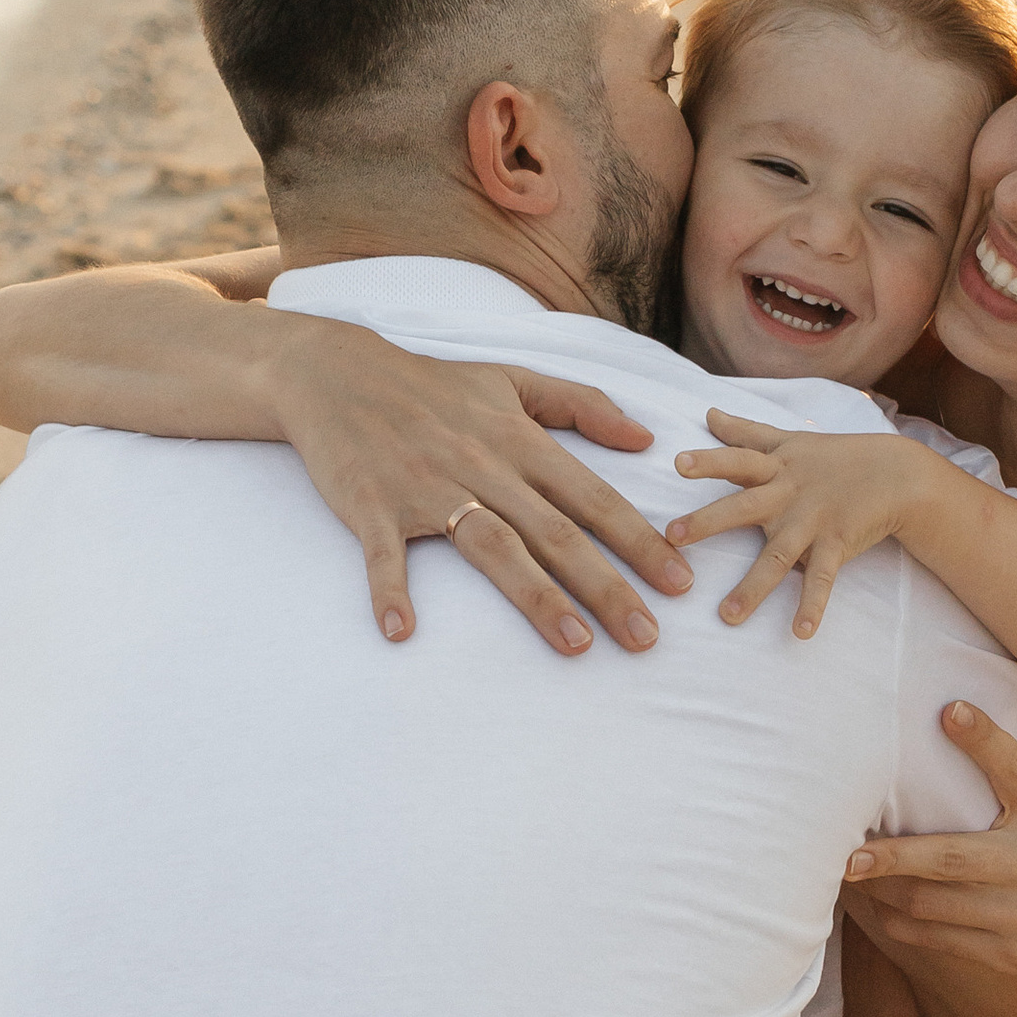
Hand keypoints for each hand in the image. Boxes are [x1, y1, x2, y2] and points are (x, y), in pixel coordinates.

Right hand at [269, 318, 695, 652]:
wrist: (336, 372)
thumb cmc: (432, 384)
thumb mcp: (512, 380)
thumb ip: (582, 404)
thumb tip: (646, 435)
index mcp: (519, 441)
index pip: (592, 497)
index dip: (639, 540)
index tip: (680, 582)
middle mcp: (482, 466)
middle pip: (556, 533)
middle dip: (606, 586)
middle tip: (646, 637)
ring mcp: (427, 487)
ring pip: (493, 547)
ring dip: (535, 597)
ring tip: (575, 644)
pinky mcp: (372, 505)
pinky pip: (384, 553)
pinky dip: (389, 590)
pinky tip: (401, 631)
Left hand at [667, 412, 924, 636]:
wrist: (897, 475)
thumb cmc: (834, 458)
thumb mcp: (789, 440)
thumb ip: (745, 432)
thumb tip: (708, 413)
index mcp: (774, 467)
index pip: (737, 460)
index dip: (709, 460)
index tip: (677, 463)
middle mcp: (787, 494)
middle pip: (743, 506)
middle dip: (708, 520)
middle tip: (673, 536)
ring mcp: (811, 521)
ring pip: (777, 557)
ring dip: (752, 587)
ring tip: (727, 617)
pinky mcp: (835, 545)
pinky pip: (822, 580)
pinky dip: (813, 606)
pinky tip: (801, 632)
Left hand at [844, 692, 1016, 1016]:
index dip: (982, 740)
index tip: (948, 712)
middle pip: (955, 858)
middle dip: (897, 855)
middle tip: (850, 848)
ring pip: (936, 905)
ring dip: (886, 891)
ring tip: (849, 872)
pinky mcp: (1011, 954)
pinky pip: (943, 940)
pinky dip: (905, 924)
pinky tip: (879, 908)